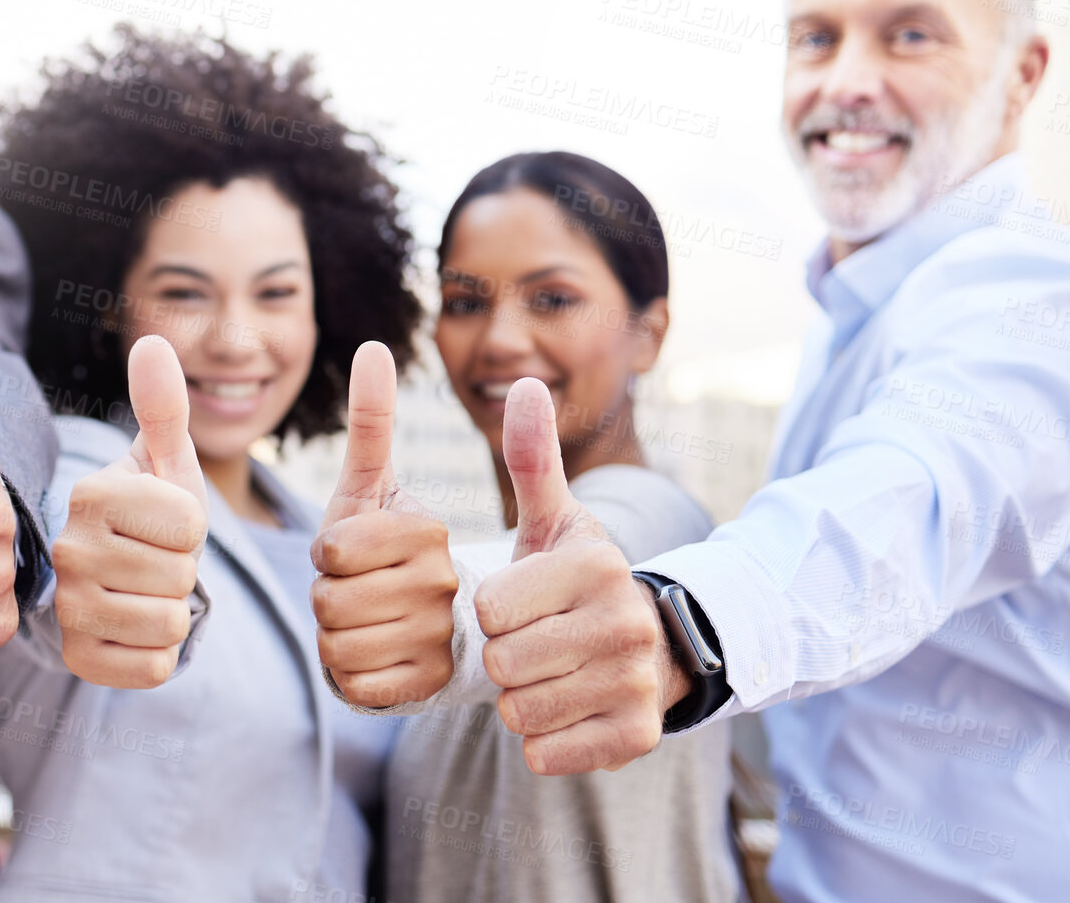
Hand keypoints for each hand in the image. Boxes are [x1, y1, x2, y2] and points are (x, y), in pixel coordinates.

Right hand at [51, 335, 208, 688]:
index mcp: (92, 494)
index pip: (190, 524)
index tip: (165, 524)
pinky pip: (153, 668)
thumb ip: (164, 407)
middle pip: (180, 578)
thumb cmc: (150, 516)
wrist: (115, 578)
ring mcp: (67, 608)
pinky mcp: (77, 659)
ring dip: (174, 613)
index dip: (194, 527)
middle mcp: (68, 550)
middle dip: (184, 572)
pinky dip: (159, 654)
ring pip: (169, 624)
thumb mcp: (165, 461)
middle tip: (156, 562)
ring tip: (147, 592)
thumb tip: (155, 342)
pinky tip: (136, 629)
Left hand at [311, 341, 456, 707]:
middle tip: (352, 592)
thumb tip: (375, 345)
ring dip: (332, 637)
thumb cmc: (381, 549)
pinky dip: (349, 676)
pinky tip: (373, 658)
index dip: (323, 555)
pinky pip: (354, 685)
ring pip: (336, 646)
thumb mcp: (371, 487)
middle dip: (323, 598)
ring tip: (363, 622)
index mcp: (428, 530)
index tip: (348, 554)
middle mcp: (446, 584)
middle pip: (327, 602)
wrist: (428, 626)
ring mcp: (444, 639)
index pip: (330, 551)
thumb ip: (371, 421)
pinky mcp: (432, 687)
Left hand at [473, 377, 690, 774]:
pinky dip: (542, 739)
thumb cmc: (577, 583)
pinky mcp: (635, 738)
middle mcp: (625, 624)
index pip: (488, 608)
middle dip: (502, 657)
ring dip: (519, 699)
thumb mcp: (554, 521)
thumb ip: (529, 459)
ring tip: (549, 673)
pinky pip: (544, 753)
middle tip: (533, 642)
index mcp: (598, 566)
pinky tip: (566, 709)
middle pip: (501, 662)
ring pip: (518, 710)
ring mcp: (635, 684)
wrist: (648, 649)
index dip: (489, 611)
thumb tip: (521, 384)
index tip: (518, 603)